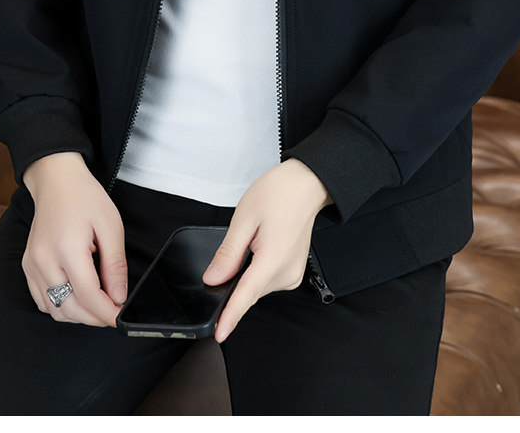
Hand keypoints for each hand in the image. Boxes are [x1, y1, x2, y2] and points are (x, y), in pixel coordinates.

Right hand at [21, 152, 127, 326]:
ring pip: (54, 310)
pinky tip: (77, 296)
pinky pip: (43, 301)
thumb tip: (119, 297)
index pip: (87, 295)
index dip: (106, 312)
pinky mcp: (27, 266)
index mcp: (66, 247)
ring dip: (78, 315)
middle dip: (94, 317)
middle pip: (69, 308)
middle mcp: (44, 260)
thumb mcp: (111, 226)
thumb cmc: (85, 198)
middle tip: (113, 312)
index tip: (120, 318)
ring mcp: (32, 265)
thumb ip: (115, 264)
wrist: (57, 181)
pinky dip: (61, 306)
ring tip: (98, 305)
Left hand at [202, 159, 331, 342]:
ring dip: (246, 272)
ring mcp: (293, 274)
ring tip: (254, 237)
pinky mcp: (293, 272)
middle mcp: (287, 272)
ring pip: (256, 286)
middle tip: (238, 243)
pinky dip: (256, 270)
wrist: (306, 184)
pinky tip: (259, 247)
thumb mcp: (244, 218)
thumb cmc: (279, 193)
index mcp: (274, 258)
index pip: (246, 295)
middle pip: (249, 290)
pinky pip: (266, 280)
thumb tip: (213, 279)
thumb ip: (228, 253)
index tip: (219, 333)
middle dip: (233, 279)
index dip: (230, 316)